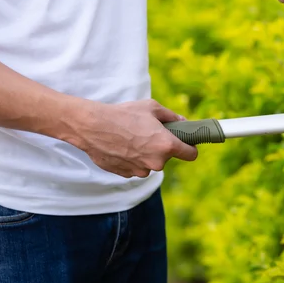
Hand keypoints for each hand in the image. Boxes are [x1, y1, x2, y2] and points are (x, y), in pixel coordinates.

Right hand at [66, 99, 197, 177]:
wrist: (93, 126)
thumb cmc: (124, 114)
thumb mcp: (152, 107)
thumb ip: (171, 116)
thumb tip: (183, 121)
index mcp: (166, 145)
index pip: (191, 155)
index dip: (190, 148)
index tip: (187, 144)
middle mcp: (156, 162)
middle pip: (167, 158)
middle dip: (161, 148)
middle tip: (148, 134)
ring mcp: (140, 170)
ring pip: (150, 164)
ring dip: (145, 155)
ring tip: (131, 139)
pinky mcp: (126, 174)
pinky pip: (135, 167)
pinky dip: (132, 159)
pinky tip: (121, 146)